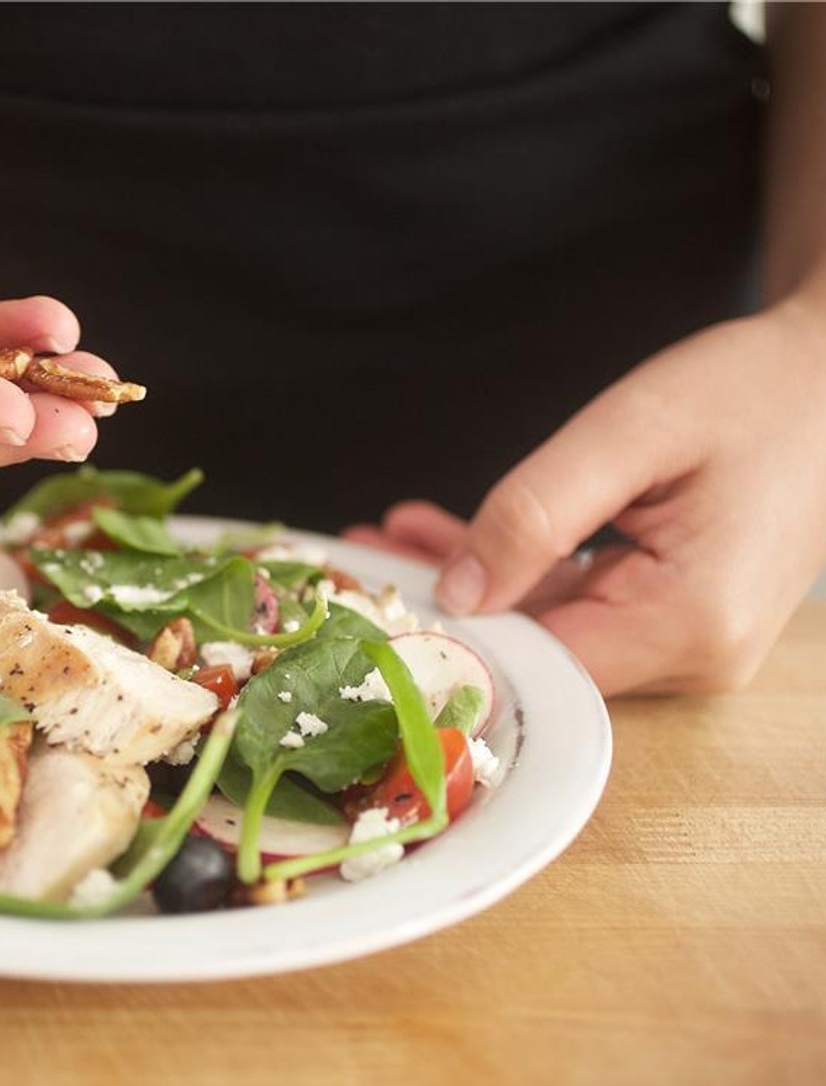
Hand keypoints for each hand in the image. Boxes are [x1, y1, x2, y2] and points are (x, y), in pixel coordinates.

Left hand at [345, 301, 825, 694]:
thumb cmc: (754, 390)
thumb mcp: (633, 431)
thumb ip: (537, 510)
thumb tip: (460, 591)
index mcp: (691, 620)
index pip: (539, 661)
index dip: (451, 636)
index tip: (374, 598)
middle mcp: (696, 652)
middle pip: (539, 647)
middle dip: (447, 601)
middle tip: (365, 552)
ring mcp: (691, 640)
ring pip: (551, 625)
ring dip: (474, 580)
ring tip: (394, 534)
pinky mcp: (679, 614)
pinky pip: (580, 603)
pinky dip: (520, 569)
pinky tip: (453, 532)